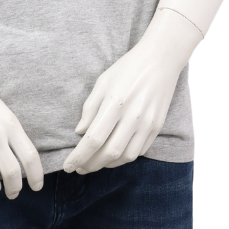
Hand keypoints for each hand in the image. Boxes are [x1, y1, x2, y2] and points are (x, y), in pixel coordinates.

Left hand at [63, 8, 200, 174]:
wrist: (160, 60)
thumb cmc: (127, 68)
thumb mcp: (102, 82)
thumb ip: (89, 108)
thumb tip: (80, 133)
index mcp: (115, 103)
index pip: (93, 139)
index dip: (79, 156)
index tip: (68, 166)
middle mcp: (133, 116)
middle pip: (109, 153)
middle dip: (91, 165)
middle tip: (79, 168)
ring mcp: (148, 123)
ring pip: (126, 157)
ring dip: (108, 164)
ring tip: (95, 163)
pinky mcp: (158, 127)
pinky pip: (140, 151)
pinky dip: (125, 157)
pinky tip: (114, 155)